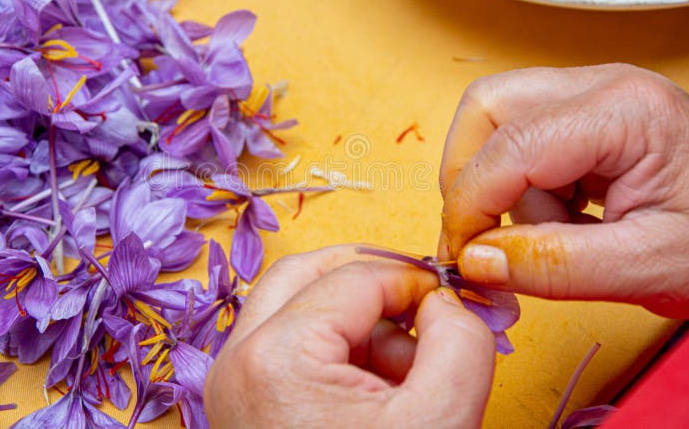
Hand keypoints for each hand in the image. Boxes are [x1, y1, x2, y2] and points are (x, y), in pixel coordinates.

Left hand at [204, 246, 495, 427]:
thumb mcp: (441, 419)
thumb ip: (459, 338)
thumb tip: (444, 301)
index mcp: (275, 358)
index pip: (355, 276)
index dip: (414, 279)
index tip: (453, 301)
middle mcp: (235, 361)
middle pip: (306, 274)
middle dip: (372, 280)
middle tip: (422, 305)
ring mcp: (230, 384)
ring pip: (294, 305)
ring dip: (356, 317)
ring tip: (408, 369)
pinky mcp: (240, 404)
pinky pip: (288, 345)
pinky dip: (336, 349)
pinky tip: (378, 392)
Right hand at [438, 64, 688, 317]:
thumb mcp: (650, 267)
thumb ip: (556, 266)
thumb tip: (475, 260)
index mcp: (625, 111)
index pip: (510, 145)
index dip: (470, 204)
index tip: (462, 258)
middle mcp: (602, 84)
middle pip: (488, 108)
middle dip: (470, 177)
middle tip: (483, 237)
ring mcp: (593, 95)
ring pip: (495, 120)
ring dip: (497, 185)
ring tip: (551, 232)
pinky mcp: (586, 116)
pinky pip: (518, 138)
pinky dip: (519, 186)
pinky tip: (563, 219)